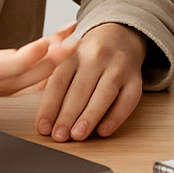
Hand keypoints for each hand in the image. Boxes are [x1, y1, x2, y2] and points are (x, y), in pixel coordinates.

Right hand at [0, 0, 76, 101]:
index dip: (20, 60)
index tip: (43, 46)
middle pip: (17, 79)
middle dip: (47, 62)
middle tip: (73, 44)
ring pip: (26, 81)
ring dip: (53, 64)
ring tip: (76, 42)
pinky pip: (28, 79)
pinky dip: (48, 65)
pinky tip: (67, 45)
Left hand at [34, 23, 147, 140]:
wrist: (121, 36)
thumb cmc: (89, 56)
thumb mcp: (68, 59)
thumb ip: (51, 80)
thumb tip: (38, 104)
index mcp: (74, 53)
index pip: (59, 81)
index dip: (49, 106)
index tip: (43, 127)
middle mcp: (97, 57)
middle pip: (80, 89)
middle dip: (67, 115)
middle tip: (59, 136)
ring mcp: (118, 67)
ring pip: (104, 94)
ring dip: (89, 117)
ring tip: (78, 135)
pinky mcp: (136, 79)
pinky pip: (128, 100)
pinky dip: (116, 117)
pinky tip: (104, 131)